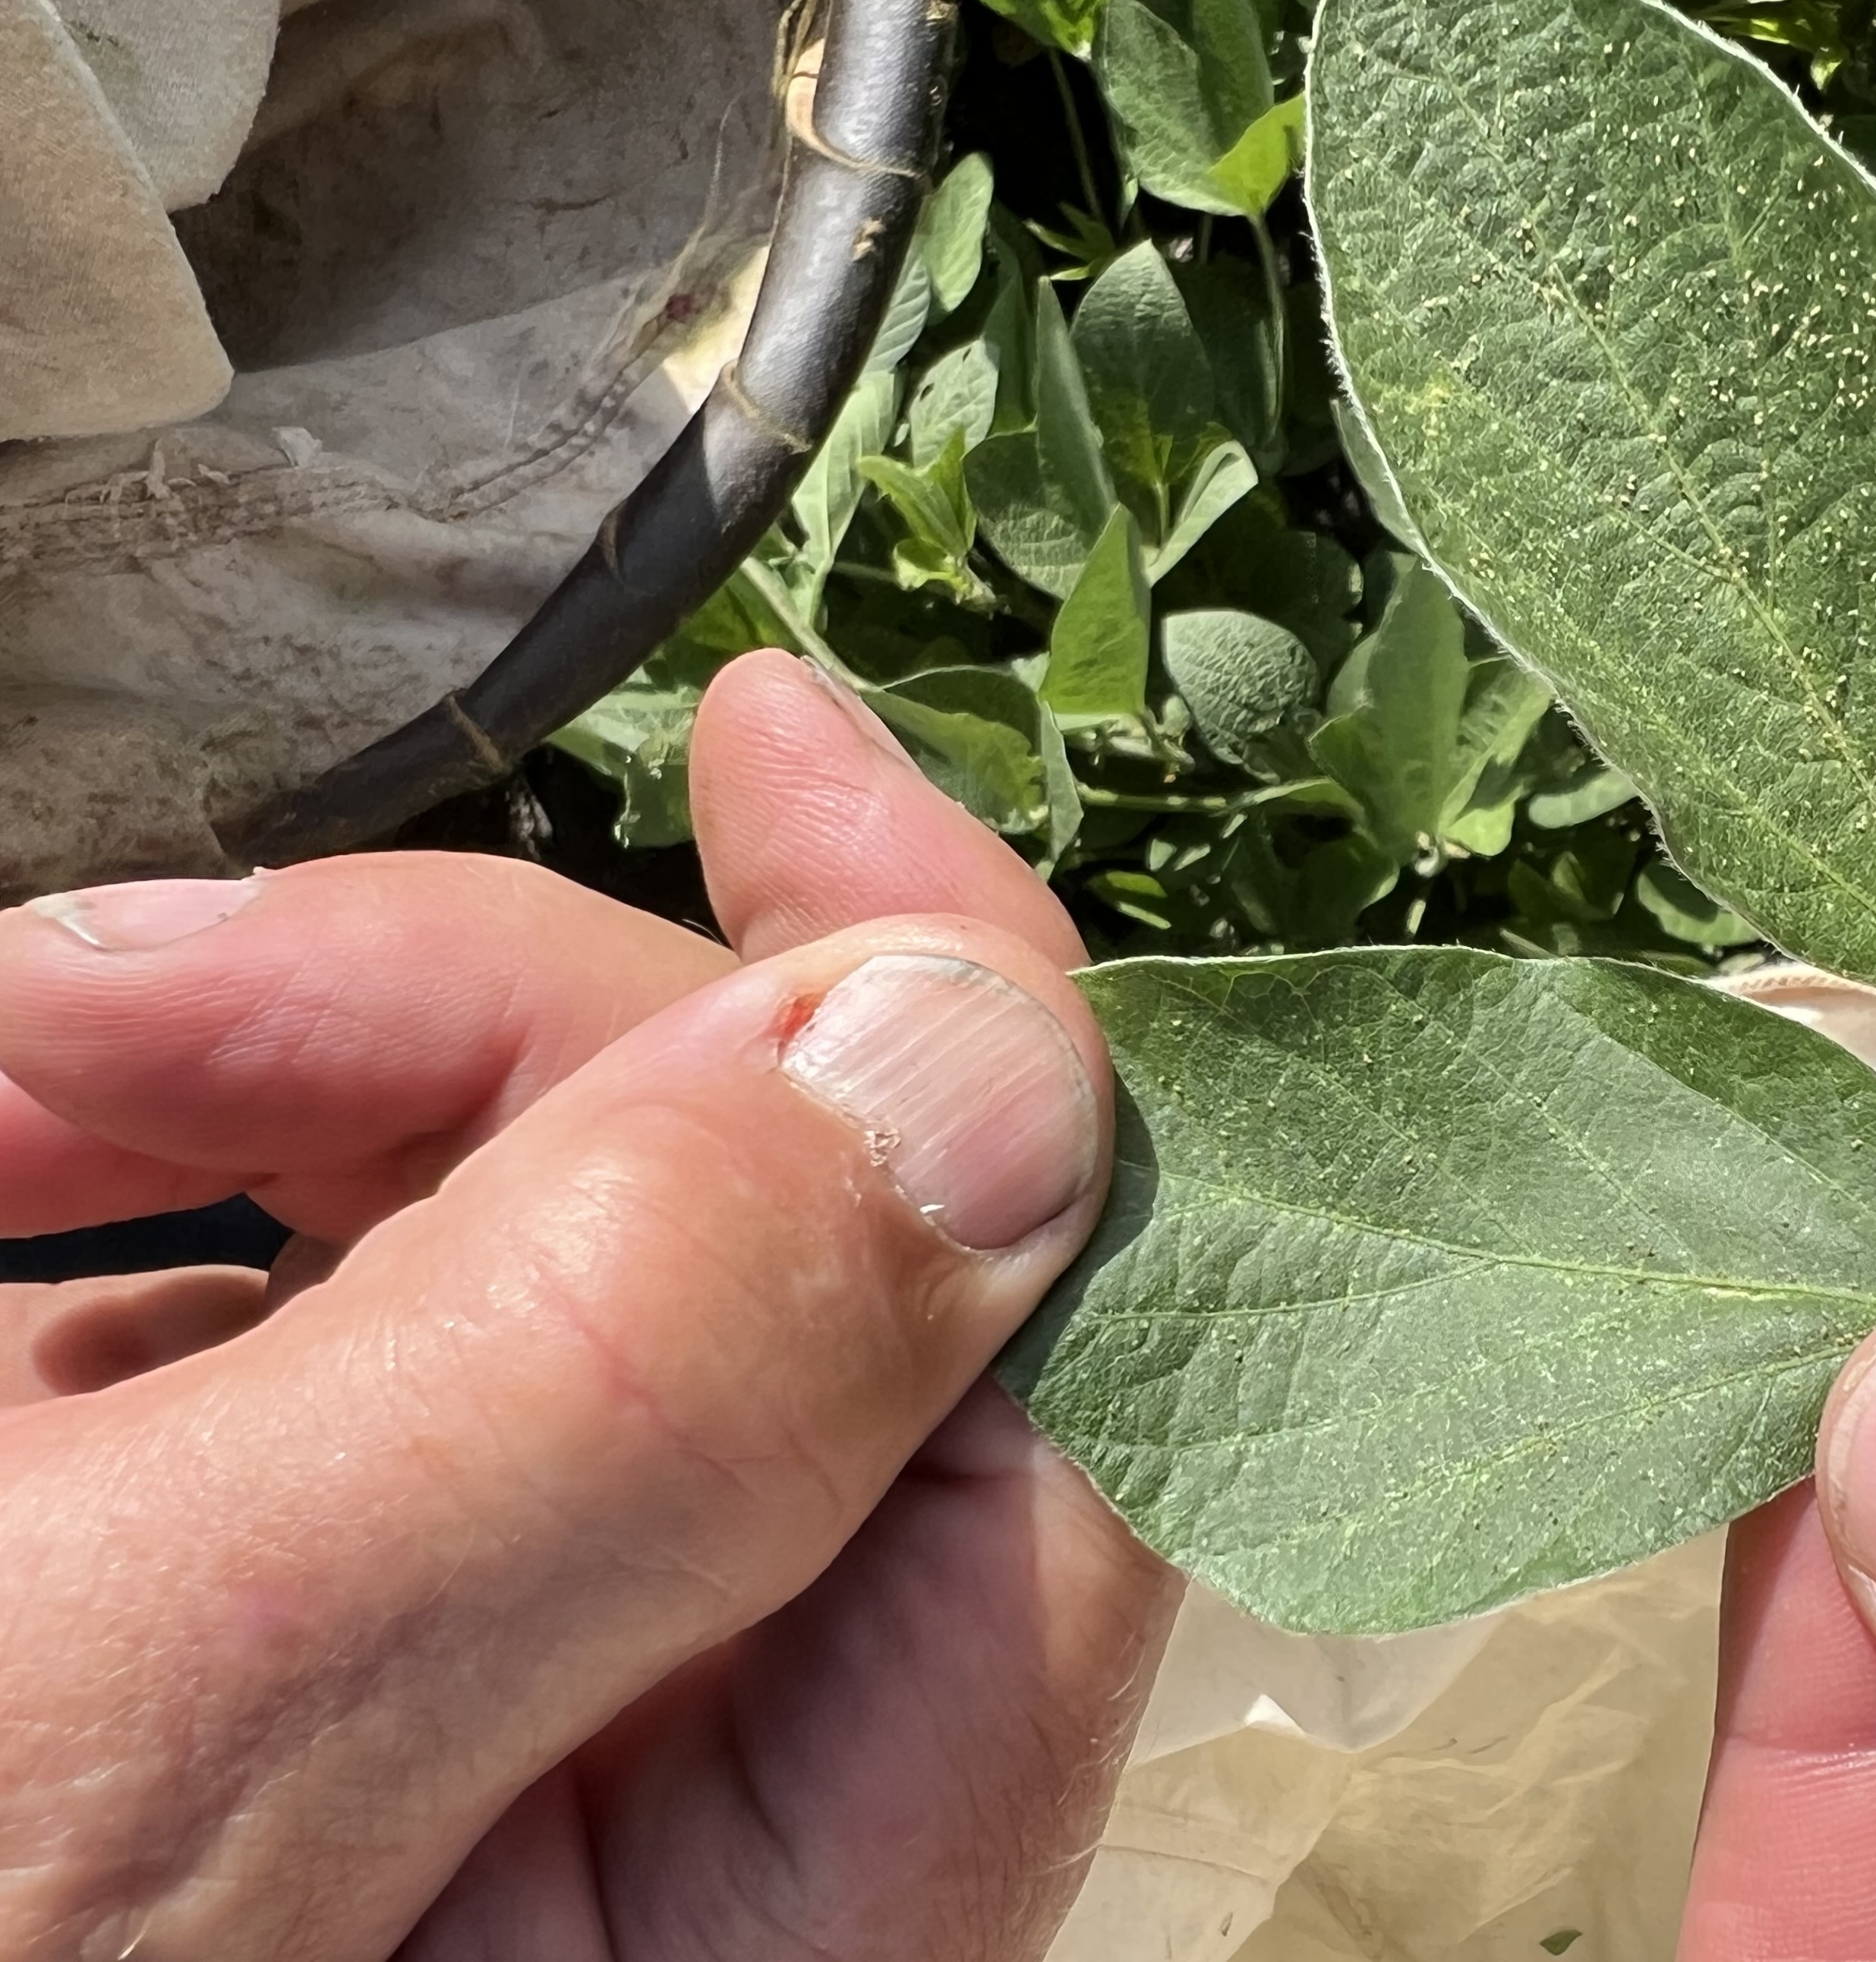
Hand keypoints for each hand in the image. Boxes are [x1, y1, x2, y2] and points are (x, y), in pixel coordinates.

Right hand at [0, 652, 1177, 1959]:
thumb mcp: (148, 1746)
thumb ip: (620, 1406)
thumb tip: (988, 1059)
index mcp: (769, 1935)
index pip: (1060, 1410)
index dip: (967, 1027)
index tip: (784, 749)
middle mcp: (667, 1869)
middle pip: (766, 1303)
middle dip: (461, 1058)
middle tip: (74, 1003)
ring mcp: (455, 1785)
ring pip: (530, 1313)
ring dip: (262, 1126)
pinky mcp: (263, 1728)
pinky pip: (314, 1410)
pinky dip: (155, 1278)